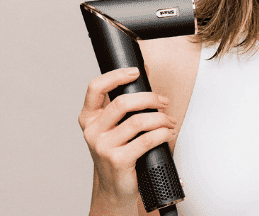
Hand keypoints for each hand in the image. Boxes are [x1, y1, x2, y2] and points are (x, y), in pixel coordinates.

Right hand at [77, 67, 177, 204]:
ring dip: (160, 118)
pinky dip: (162, 133)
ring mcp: (103, 147)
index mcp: (89, 118)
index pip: (95, 88)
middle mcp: (92, 131)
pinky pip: (146, 140)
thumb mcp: (115, 127)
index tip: (135, 72)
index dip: (116, 76)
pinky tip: (167, 133)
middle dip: (150, 98)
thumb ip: (126, 103)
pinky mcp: (118, 160)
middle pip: (122, 102)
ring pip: (138, 121)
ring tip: (169, 121)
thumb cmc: (118, 152)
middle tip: (164, 102)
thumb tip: (144, 72)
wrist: (114, 187)